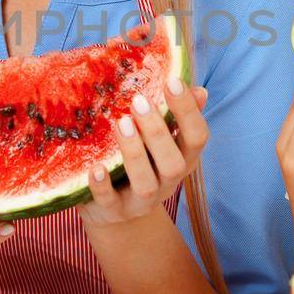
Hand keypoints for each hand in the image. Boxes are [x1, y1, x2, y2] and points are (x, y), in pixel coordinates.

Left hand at [80, 78, 208, 227]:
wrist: (114, 210)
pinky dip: (102, 186)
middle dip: (157, 132)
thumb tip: (195, 87)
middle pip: (173, 164)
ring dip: (135, 153)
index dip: (188, 111)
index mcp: (182, 159)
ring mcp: (141, 201)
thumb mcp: (157, 138)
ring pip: (146, 184)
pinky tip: (96, 167)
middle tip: (139, 100)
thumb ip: (172, 112)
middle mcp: (167, 182)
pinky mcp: (113, 212)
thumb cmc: (140, 161)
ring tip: (121, 123)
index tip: (172, 81)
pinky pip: (109, 202)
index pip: (197, 138)